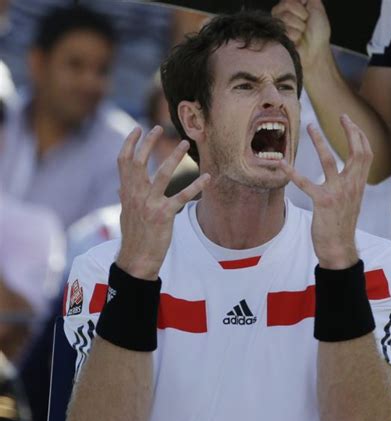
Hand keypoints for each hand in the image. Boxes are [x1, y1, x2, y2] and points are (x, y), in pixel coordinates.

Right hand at [116, 126, 209, 279]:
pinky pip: (181, 196)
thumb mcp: (125, 213)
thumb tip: (120, 187)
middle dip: (149, 142)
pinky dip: (196, 186)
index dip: (130, 143)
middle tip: (159, 127)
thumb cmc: (133, 235)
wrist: (136, 259)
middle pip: (140, 162)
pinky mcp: (164, 215)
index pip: (124, 161)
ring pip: (162, 174)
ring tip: (185, 143)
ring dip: (175, 156)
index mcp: (126, 192)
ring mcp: (149, 204)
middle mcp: (135, 195)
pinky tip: (206, 178)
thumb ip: (124, 197)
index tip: (137, 129)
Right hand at [272, 0, 330, 69]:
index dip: (301, 5)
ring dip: (299, 27)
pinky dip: (296, 36)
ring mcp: (277, 26)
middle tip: (305, 24)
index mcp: (290, 6)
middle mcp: (281, 14)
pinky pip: (285, 31)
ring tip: (302, 34)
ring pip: (286, 18)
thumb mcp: (317, 7)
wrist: (316, 49)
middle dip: (301, 15)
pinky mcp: (276, 38)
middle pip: (287, 5)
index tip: (308, 14)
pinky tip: (297, 40)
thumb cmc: (318, 31)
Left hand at [278, 115, 372, 268]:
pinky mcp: (322, 201)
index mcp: (359, 185)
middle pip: (357, 151)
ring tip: (310, 127)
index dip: (360, 135)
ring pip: (329, 160)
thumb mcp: (352, 202)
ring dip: (319, 141)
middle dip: (350, 130)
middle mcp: (352, 185)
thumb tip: (348, 173)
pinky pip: (305, 182)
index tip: (351, 122)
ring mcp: (338, 192)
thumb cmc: (342, 225)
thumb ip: (351, 185)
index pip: (366, 154)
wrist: (339, 247)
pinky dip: (292, 172)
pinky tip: (282, 163)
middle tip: (340, 116)